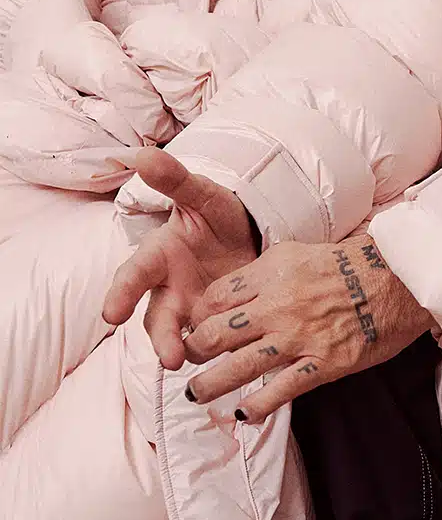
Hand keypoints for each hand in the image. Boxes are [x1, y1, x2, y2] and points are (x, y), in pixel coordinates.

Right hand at [102, 147, 257, 368]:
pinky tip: (227, 364)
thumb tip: (144, 155)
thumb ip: (176, 181)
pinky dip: (216, 352)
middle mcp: (169, 287)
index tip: (111, 315)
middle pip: (156, 317)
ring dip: (183, 350)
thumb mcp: (205, 195)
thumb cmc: (221, 214)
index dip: (121, 294)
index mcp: (159, 256)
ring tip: (193, 363)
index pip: (134, 276)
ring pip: (179, 335)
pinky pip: (210, 342)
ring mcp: (191, 308)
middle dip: (160, 337)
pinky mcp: (214, 322)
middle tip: (170, 357)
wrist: (252, 233)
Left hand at [179, 234, 430, 422]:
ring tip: (196, 394)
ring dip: (211, 385)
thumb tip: (233, 293)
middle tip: (190, 360)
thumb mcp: (301, 253)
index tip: (192, 327)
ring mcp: (300, 336)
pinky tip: (244, 414)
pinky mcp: (324, 363)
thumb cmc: (353, 264)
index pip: (215, 298)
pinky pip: (281, 390)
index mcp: (272, 272)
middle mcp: (279, 304)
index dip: (196, 315)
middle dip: (195, 351)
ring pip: (239, 366)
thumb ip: (266, 272)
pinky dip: (257, 406)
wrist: (401, 279)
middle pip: (217, 333)